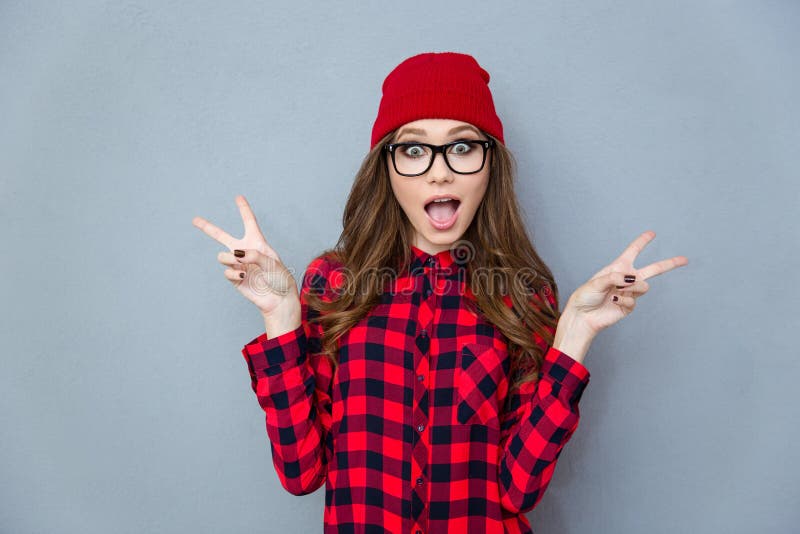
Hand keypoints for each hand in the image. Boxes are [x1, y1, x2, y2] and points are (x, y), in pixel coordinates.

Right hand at [192, 195, 299, 317]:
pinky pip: (227, 271)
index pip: (249, 222)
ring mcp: (238, 265)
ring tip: (241, 263)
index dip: (243, 209)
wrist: (279, 299)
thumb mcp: (271, 262)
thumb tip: (235, 254)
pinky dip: (234, 272)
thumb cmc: (280, 278)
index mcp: (257, 243)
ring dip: (229, 258)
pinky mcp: (235, 278)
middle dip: (207, 228)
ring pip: (222, 256)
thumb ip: (253, 254)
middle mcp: (245, 251)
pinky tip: (244, 275)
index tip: (238, 196)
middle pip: (222, 237)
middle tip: (194, 220)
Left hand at [564, 230, 688, 337]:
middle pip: (653, 269)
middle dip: (669, 264)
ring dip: (632, 288)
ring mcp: (630, 292)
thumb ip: (615, 277)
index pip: (633, 251)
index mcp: (618, 268)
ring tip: (616, 292)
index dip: (642, 242)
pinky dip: (624, 300)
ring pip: (644, 286)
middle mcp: (626, 279)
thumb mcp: (597, 281)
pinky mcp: (629, 306)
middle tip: (685, 259)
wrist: (583, 316)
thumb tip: (634, 278)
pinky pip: (634, 301)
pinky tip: (614, 301)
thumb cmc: (586, 296)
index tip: (652, 233)